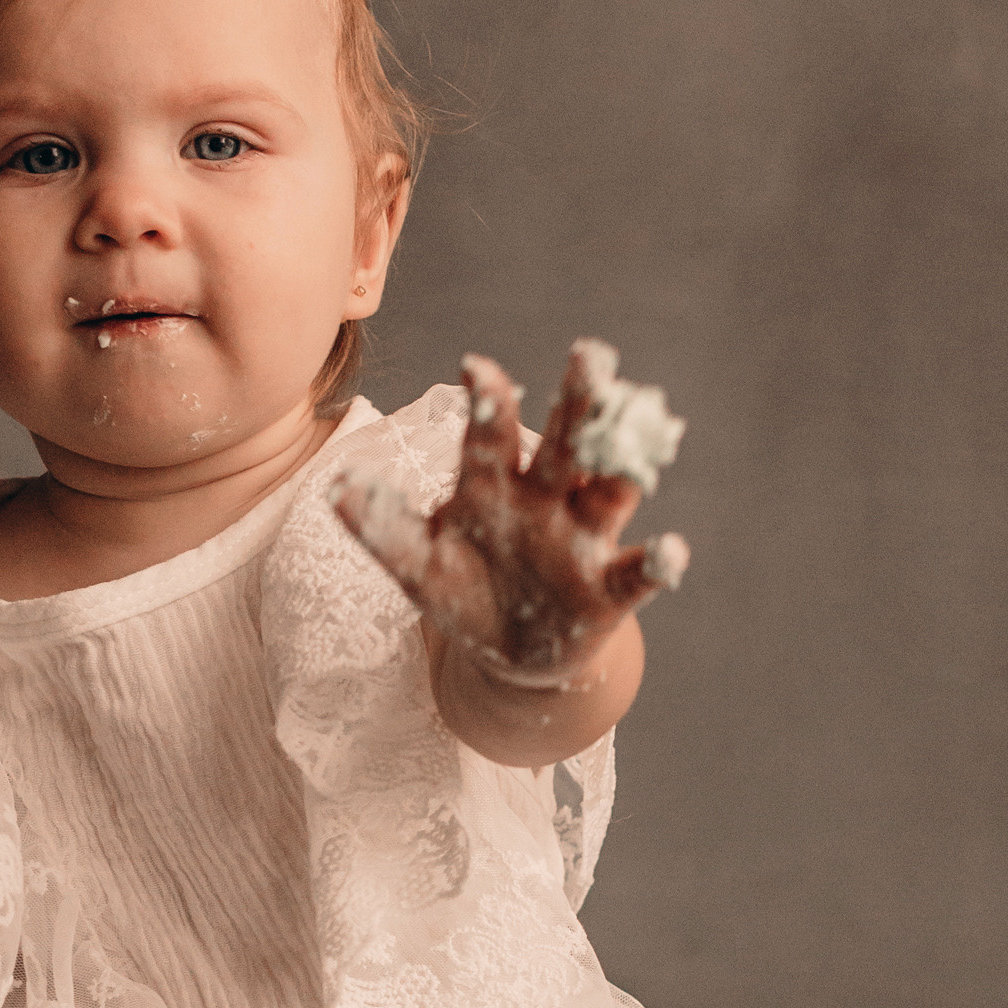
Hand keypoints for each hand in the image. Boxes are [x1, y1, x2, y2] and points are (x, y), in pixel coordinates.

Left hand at [334, 341, 688, 687]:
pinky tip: (671, 551)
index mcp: (492, 485)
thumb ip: (384, 529)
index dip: (487, 402)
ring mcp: (582, 539)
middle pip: (562, 443)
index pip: (490, 435)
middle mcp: (545, 499)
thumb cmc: (464, 589)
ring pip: (609, 491)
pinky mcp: (608, 590)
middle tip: (591, 355)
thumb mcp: (418, 565)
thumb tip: (337, 488)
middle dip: (577, 403)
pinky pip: (637, 574)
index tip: (476, 367)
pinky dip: (658, 564)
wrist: (508, 652)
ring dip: (624, 463)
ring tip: (645, 427)